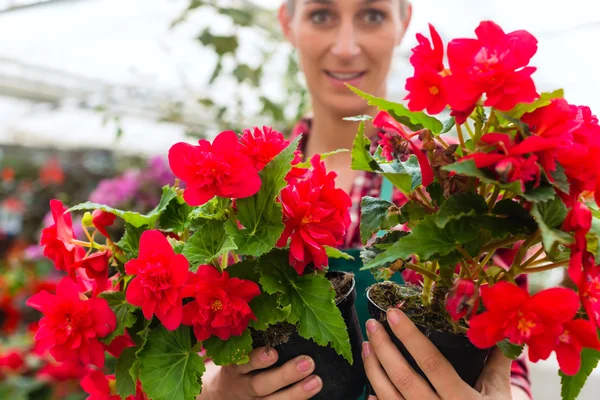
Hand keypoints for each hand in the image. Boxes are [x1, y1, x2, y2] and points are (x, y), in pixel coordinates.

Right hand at [198, 347, 321, 399]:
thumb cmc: (236, 365)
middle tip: (307, 362)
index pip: (243, 362)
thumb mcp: (235, 352)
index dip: (257, 359)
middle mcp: (242, 385)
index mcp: (234, 367)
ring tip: (315, 381)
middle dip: (284, 375)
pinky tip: (311, 395)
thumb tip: (276, 314)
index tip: (272, 352)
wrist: (219, 394)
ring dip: (295, 393)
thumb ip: (250, 340)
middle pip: (260, 384)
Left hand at [363, 308, 511, 399]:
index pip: (431, 362)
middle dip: (384, 348)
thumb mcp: (498, 393)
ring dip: (373, 369)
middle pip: (403, 377)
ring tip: (366, 345)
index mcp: (461, 399)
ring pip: (390, 396)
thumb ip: (497, 363)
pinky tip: (369, 387)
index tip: (393, 314)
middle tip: (372, 324)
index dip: (410, 337)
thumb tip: (499, 331)